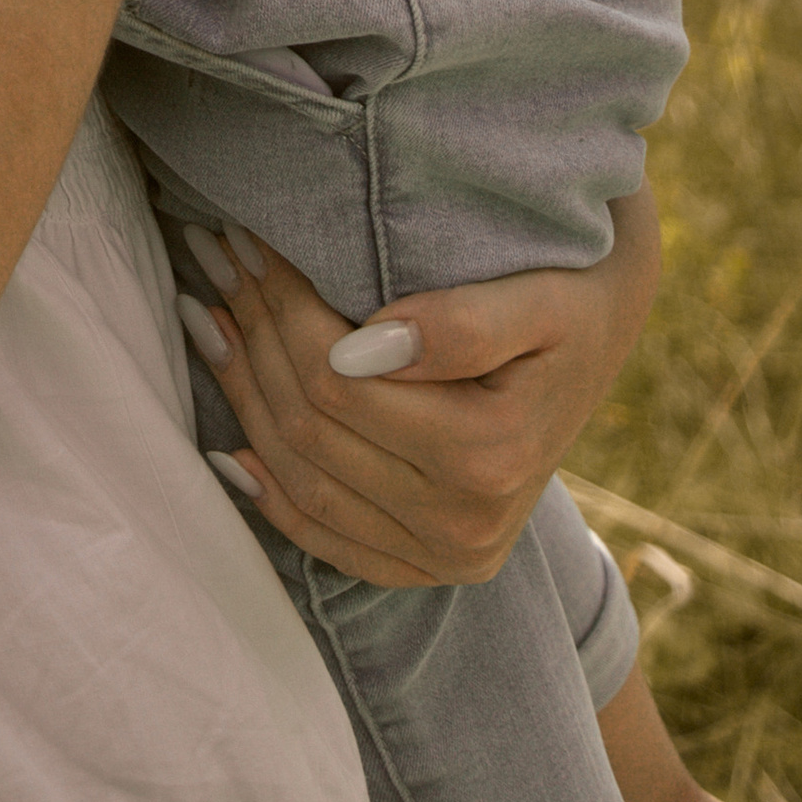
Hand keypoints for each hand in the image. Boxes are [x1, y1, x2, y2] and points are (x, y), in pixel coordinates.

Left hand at [188, 187, 660, 585]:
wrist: (596, 343)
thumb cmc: (564, 302)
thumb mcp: (537, 300)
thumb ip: (460, 324)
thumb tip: (363, 341)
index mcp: (492, 454)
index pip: (339, 381)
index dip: (280, 305)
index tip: (244, 234)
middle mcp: (465, 525)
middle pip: (313, 427)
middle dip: (253, 333)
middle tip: (212, 255)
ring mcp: (443, 557)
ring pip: (303, 477)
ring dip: (243, 394)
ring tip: (205, 313)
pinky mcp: (423, 567)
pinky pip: (325, 539)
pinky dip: (269, 490)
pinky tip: (226, 442)